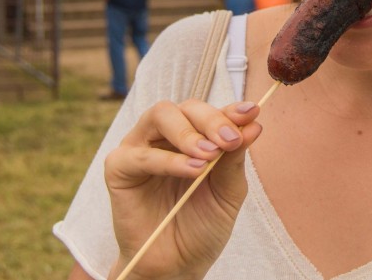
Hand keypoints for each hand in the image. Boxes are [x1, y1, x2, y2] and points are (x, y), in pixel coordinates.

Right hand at [104, 99, 262, 279]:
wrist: (177, 266)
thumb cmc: (202, 227)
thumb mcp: (228, 191)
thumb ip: (235, 157)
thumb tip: (253, 124)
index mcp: (192, 137)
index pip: (209, 113)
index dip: (230, 110)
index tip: (252, 113)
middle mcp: (163, 137)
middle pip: (185, 108)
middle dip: (211, 120)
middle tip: (230, 140)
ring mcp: (139, 148)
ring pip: (160, 116)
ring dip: (189, 133)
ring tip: (210, 155)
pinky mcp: (118, 168)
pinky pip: (141, 155)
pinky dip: (169, 160)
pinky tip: (192, 171)